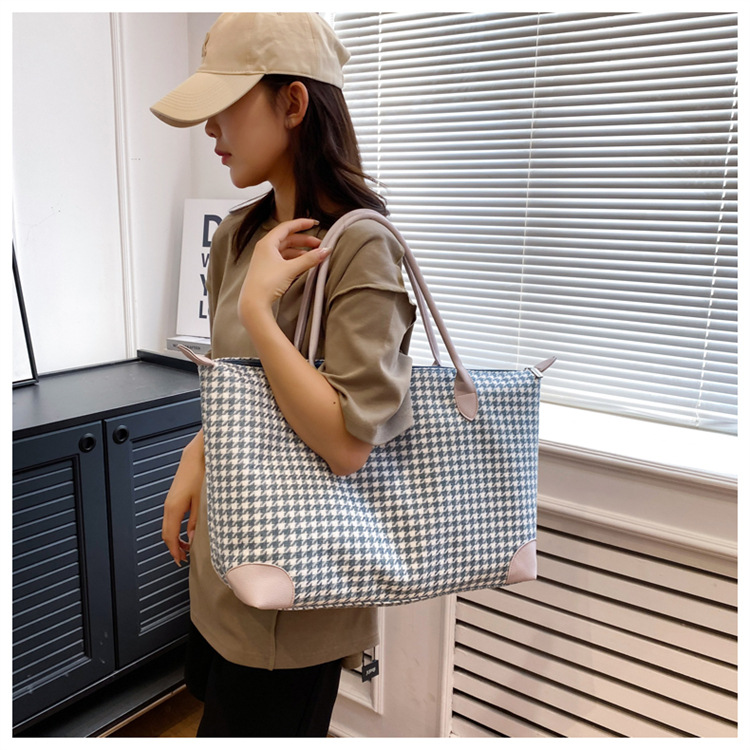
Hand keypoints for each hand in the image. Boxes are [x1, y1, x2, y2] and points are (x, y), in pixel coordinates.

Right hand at [162, 431, 204, 565]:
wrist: (195, 458)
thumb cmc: (200, 475)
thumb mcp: (202, 501)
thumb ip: (196, 521)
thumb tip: (192, 538)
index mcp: (174, 509)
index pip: (170, 536)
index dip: (173, 551)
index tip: (180, 561)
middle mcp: (168, 507)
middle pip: (166, 534)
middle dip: (173, 548)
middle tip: (183, 558)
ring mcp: (169, 502)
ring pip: (167, 527)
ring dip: (174, 539)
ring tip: (185, 547)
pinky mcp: (173, 499)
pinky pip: (170, 519)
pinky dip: (175, 529)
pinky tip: (185, 532)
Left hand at [238, 218, 329, 322]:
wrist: (254, 303)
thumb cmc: (267, 283)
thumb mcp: (291, 269)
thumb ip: (309, 259)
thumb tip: (325, 251)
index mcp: (267, 243)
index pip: (286, 227)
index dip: (301, 224)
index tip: (313, 223)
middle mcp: (265, 249)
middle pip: (288, 239)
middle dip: (304, 241)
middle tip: (319, 244)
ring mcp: (265, 260)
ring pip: (286, 250)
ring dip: (301, 251)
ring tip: (314, 256)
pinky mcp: (268, 270)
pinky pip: (284, 260)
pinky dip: (295, 260)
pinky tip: (304, 264)